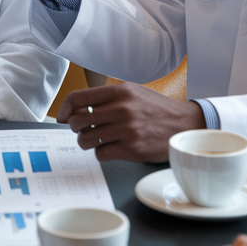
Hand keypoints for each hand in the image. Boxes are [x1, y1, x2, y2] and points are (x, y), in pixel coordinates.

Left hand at [58, 83, 204, 161]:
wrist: (185, 124)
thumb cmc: (155, 109)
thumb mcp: (132, 93)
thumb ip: (107, 98)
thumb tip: (74, 110)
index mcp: (119, 92)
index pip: (78, 98)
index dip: (64, 109)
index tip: (61, 117)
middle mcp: (122, 109)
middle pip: (78, 121)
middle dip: (75, 128)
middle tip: (82, 130)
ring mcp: (127, 129)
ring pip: (86, 139)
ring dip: (86, 142)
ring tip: (95, 140)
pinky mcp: (132, 149)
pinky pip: (100, 154)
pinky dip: (100, 153)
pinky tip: (110, 148)